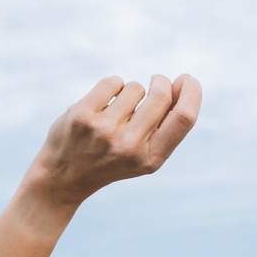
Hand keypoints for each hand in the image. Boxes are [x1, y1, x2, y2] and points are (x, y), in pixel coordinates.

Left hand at [27, 74, 201, 205]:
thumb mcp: (142, 154)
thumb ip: (165, 125)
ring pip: (135, 87)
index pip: (183, 119)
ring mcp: (104, 130)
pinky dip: (112, 87)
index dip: (192, 93)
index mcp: (150, 160)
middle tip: (156, 83)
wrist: (64, 177)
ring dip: (130, 92)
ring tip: (117, 111)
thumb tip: (184, 84)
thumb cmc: (111, 159)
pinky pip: (113, 82)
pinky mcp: (83, 115)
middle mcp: (129, 146)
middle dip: (161, 82)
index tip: (188, 80)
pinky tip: (102, 105)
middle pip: (161, 95)